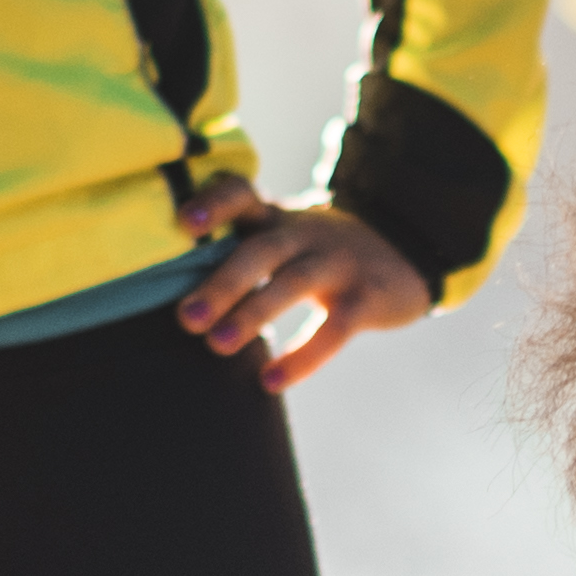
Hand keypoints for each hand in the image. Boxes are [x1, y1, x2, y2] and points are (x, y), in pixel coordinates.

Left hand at [171, 175, 427, 387]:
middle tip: (185, 318)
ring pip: (293, 283)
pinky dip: (303, 355)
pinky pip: (334, 327)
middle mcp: (304, 233)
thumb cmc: (319, 252)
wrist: (406, 249)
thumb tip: (168, 295)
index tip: (184, 224)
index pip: (241, 194)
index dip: (213, 203)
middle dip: (221, 282)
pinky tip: (271, 380)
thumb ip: (238, 251)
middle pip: (260, 249)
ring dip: (252, 313)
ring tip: (216, 345)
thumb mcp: (284, 236)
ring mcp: (337, 263)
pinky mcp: (366, 297)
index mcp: (276, 216)